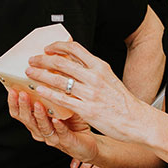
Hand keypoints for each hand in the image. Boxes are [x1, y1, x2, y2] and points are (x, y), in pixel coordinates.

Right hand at [7, 88, 98, 163]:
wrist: (88, 141)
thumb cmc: (73, 121)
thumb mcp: (61, 104)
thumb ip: (53, 92)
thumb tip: (49, 69)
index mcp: (36, 122)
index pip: (19, 113)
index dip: (13, 103)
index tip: (12, 89)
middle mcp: (41, 131)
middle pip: (27, 120)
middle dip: (23, 106)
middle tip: (22, 93)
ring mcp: (53, 138)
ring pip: (42, 127)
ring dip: (38, 115)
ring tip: (38, 103)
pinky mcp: (67, 142)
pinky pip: (61, 133)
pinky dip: (58, 126)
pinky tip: (56, 118)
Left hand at [25, 41, 149, 142]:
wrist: (137, 120)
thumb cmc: (123, 101)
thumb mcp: (109, 77)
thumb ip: (92, 69)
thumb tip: (74, 61)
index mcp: (100, 66)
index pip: (75, 48)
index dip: (58, 46)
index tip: (47, 48)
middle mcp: (95, 77)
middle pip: (63, 62)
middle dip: (43, 60)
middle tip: (32, 61)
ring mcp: (91, 93)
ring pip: (59, 79)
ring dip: (41, 75)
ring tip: (30, 73)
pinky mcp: (87, 110)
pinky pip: (63, 99)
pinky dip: (48, 93)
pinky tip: (39, 90)